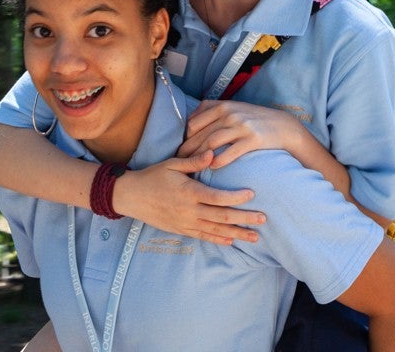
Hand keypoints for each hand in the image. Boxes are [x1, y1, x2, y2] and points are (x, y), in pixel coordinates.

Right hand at [112, 151, 265, 245]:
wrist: (131, 197)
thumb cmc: (152, 176)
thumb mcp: (172, 164)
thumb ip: (194, 161)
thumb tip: (212, 152)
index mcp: (189, 192)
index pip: (218, 197)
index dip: (237, 197)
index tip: (252, 194)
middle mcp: (189, 211)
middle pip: (222, 217)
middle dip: (245, 218)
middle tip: (264, 218)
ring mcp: (186, 223)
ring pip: (216, 231)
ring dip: (237, 233)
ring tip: (255, 237)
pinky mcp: (181, 229)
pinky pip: (204, 236)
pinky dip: (219, 239)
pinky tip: (232, 241)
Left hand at [178, 100, 306, 169]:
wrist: (283, 126)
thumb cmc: (254, 119)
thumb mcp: (234, 108)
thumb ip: (213, 110)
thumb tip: (191, 120)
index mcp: (222, 105)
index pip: (194, 123)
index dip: (185, 138)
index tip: (181, 150)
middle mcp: (230, 113)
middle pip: (200, 134)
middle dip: (188, 150)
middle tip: (180, 163)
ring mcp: (241, 126)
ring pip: (211, 143)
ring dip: (199, 157)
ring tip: (193, 168)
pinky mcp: (252, 139)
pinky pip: (230, 152)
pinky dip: (219, 160)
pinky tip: (212, 167)